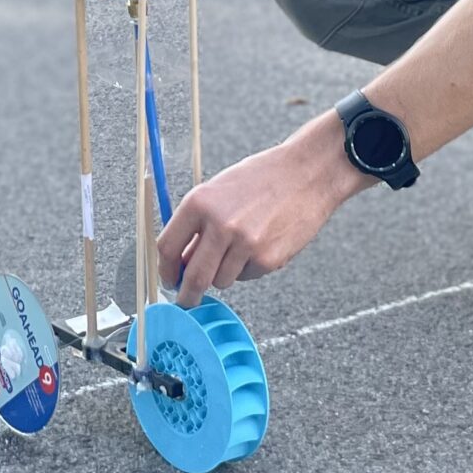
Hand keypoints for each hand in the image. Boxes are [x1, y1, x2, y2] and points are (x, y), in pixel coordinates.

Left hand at [156, 123, 363, 305]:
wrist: (307, 174)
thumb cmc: (263, 178)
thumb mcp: (219, 191)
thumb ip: (197, 225)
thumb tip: (182, 261)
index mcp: (199, 203)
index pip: (167, 247)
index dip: (165, 269)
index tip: (168, 279)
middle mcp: (219, 225)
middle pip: (193, 277)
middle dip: (188, 294)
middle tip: (188, 299)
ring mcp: (244, 245)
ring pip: (221, 281)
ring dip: (224, 274)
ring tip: (241, 246)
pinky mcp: (267, 260)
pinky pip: (246, 277)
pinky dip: (248, 268)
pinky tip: (261, 244)